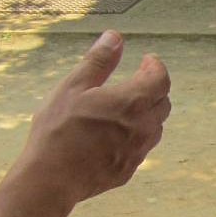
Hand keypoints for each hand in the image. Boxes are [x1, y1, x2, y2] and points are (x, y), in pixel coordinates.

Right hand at [13, 31, 170, 213]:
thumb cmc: (58, 129)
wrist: (51, 178)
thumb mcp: (74, 86)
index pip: (161, 79)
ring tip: (126, 107)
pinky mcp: (129, 170)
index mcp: (133, 102)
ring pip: (156, 127)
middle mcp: (143, 127)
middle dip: (154, 89)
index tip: (146, 61)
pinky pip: (142, 148)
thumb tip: (115, 38)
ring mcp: (138, 151)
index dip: (156, 67)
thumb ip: (99, 61)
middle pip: (163, 103)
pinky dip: (137, 135)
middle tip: (136, 80)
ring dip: (148, 113)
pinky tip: (116, 133)